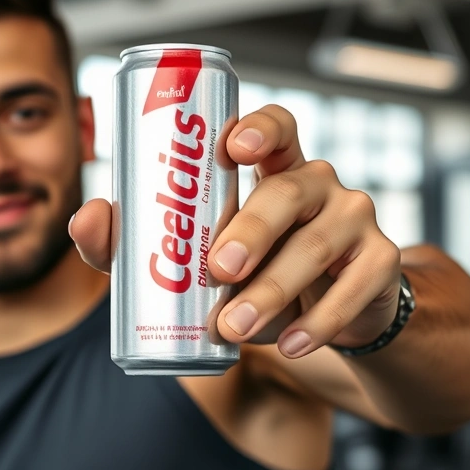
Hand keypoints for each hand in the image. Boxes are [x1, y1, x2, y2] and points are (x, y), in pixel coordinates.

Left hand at [70, 104, 401, 358]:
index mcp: (275, 167)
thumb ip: (137, 241)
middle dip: (252, 229)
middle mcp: (318, 183)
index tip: (231, 147)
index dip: (258, 127)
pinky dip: (318, 322)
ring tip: (236, 327)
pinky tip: (291, 344)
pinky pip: (352, 289)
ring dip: (273, 289)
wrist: (323, 315)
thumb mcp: (196, 256)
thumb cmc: (252, 272)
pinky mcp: (380, 263)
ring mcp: (355, 218)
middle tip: (217, 269)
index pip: (277, 125)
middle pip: (289, 189)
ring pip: (317, 244)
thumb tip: (90, 218)